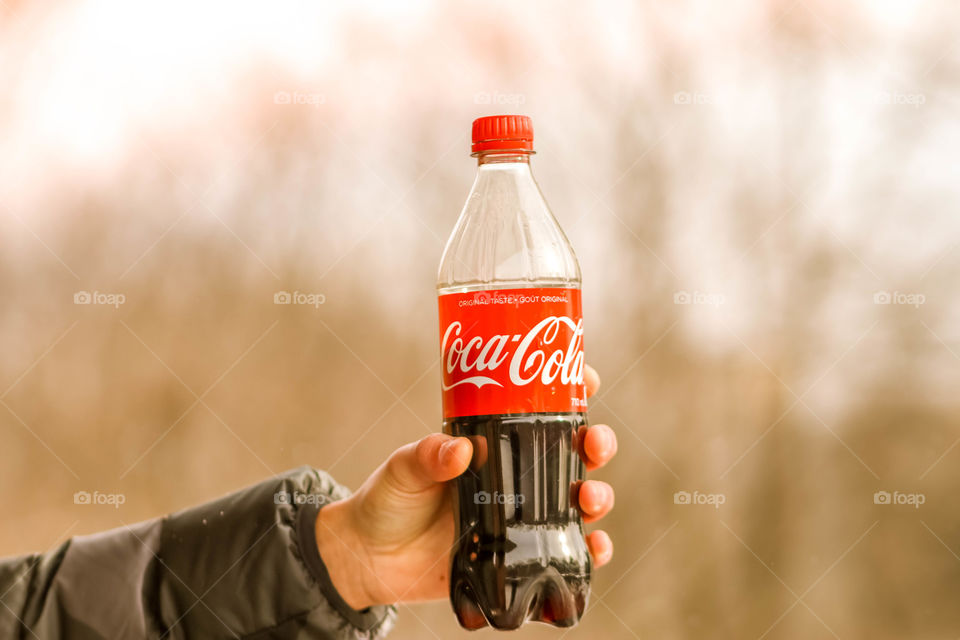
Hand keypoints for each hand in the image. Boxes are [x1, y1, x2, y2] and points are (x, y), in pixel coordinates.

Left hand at [315, 365, 617, 609]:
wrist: (371, 560)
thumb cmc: (387, 501)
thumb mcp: (403, 469)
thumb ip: (426, 457)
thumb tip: (460, 450)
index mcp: (492, 441)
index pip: (540, 407)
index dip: (572, 389)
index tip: (590, 379)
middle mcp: (514, 473)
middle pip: (573, 451)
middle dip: (596, 443)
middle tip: (594, 444)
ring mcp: (521, 514)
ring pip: (579, 498)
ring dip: (598, 494)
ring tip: (591, 498)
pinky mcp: (519, 554)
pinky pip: (566, 550)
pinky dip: (589, 548)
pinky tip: (594, 546)